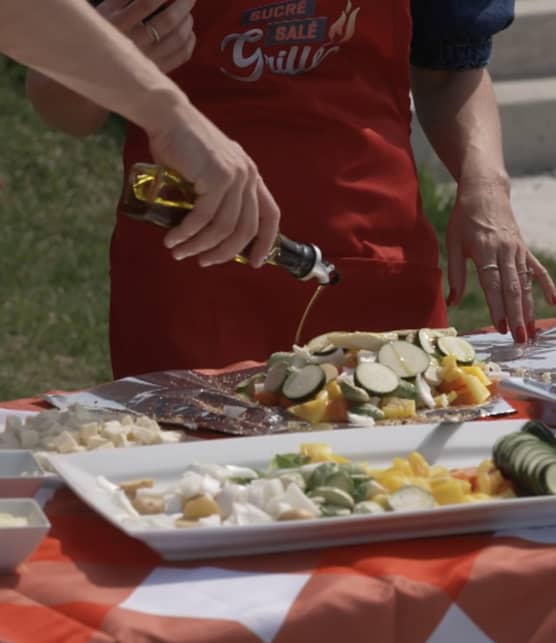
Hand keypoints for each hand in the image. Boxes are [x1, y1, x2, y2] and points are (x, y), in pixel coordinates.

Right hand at [97, 0, 196, 72]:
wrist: (100, 65)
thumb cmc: (104, 28)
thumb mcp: (108, 8)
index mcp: (119, 24)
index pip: (146, 2)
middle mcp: (135, 44)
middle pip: (168, 20)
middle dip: (184, 4)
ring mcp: (148, 60)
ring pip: (178, 39)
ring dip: (187, 22)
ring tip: (187, 14)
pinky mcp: (157, 71)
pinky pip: (181, 56)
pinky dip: (189, 41)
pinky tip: (188, 33)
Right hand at [146, 101, 280, 267]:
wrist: (168, 117)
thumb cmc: (184, 147)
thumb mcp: (210, 173)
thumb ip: (217, 197)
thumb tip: (209, 235)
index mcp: (252, 177)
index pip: (270, 216)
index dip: (265, 243)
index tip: (253, 263)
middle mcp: (249, 177)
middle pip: (245, 229)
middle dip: (224, 252)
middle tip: (203, 262)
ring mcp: (235, 176)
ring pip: (223, 228)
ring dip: (199, 246)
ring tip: (179, 252)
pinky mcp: (217, 177)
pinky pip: (203, 217)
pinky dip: (187, 233)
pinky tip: (173, 240)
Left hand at [446, 177, 555, 342]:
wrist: (485, 191)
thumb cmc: (464, 219)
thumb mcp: (453, 243)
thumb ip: (454, 274)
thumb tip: (451, 302)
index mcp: (485, 251)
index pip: (492, 285)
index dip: (498, 307)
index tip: (501, 327)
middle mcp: (506, 252)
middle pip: (513, 289)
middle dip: (517, 315)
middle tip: (520, 339)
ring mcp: (518, 251)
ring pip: (525, 284)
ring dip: (529, 308)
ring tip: (531, 331)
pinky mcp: (524, 249)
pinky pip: (538, 270)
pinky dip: (547, 286)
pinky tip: (554, 302)